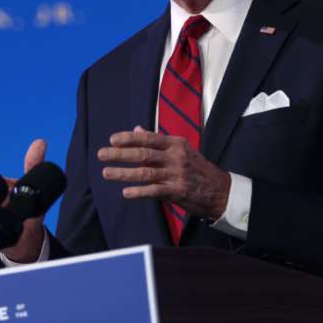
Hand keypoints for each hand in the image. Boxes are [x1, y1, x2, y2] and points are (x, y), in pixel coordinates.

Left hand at [98, 127, 229, 219]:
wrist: (221, 190)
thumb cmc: (197, 168)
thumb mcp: (180, 150)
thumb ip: (157, 141)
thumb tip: (137, 129)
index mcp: (175, 144)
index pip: (148, 138)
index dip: (129, 138)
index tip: (112, 139)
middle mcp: (175, 157)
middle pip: (143, 154)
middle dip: (120, 154)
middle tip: (101, 154)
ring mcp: (177, 175)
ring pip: (145, 173)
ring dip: (124, 173)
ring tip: (106, 173)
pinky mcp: (178, 192)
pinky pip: (155, 191)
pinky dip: (140, 192)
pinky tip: (126, 193)